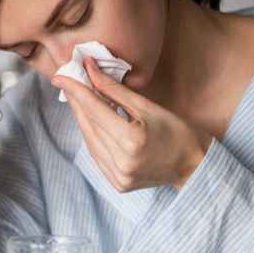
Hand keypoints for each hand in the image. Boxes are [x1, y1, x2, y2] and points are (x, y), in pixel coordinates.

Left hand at [51, 57, 212, 190]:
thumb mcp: (147, 106)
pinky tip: (91, 122)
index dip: (76, 90)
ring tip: (79, 100)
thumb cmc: (176, 131)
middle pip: (89, 125)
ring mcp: (118, 176)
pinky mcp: (117, 184)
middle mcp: (121, 161)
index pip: (95, 110)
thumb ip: (114, 90)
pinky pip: (97, 155)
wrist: (193, 165)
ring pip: (89, 141)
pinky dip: (92, 137)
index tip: (60, 76)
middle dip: (77, 102)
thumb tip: (90, 69)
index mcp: (131, 140)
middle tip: (67, 83)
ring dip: (82, 119)